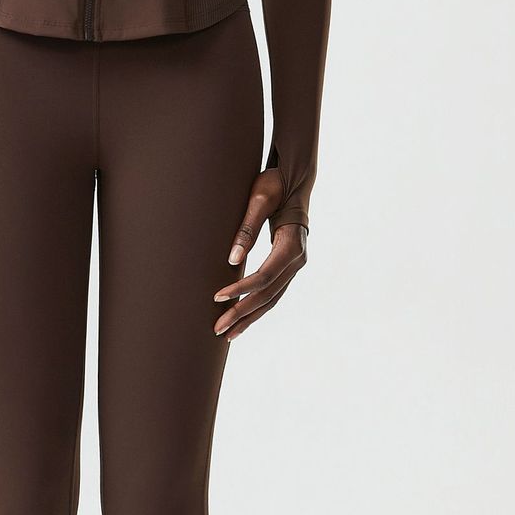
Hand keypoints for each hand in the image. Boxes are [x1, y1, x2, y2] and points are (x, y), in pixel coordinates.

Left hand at [212, 167, 307, 341]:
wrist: (295, 180)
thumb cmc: (275, 185)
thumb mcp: (259, 198)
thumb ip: (246, 229)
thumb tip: (232, 260)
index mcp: (291, 245)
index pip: (264, 276)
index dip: (241, 289)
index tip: (217, 296)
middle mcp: (297, 260)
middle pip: (268, 295)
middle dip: (242, 313)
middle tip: (217, 328)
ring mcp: (295, 265)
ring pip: (273, 299)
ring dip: (250, 317)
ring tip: (228, 334)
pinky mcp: (288, 266)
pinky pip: (274, 293)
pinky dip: (258, 308)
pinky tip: (243, 319)